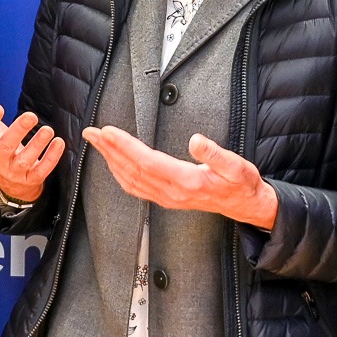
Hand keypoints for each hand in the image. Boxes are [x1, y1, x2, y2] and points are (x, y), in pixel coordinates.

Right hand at [0, 89, 64, 204]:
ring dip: (37, 145)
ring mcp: (13, 172)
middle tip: (31, 116)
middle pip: (6, 146)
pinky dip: (51, 158)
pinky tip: (58, 142)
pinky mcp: (29, 180)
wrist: (8, 182)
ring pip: (24, 160)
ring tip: (48, 130)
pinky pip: (41, 171)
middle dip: (18, 131)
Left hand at [81, 127, 278, 229]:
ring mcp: (167, 198)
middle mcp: (172, 192)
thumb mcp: (237, 166)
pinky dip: (119, 174)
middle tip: (91, 132)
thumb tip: (196, 140)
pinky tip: (112, 163)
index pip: (147, 161)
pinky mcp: (166, 199)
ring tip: (96, 142)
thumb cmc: (241, 184)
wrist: (245, 205)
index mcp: (186, 182)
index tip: (108, 131)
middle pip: (132, 170)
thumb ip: (216, 154)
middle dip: (109, 150)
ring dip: (110, 160)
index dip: (125, 146)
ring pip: (130, 180)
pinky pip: (136, 188)